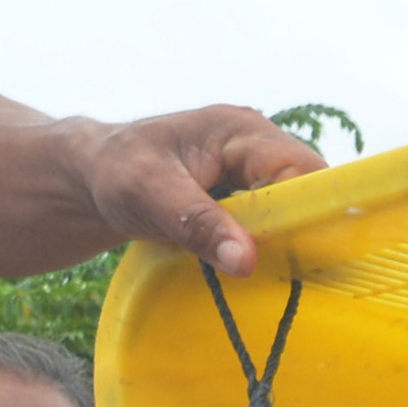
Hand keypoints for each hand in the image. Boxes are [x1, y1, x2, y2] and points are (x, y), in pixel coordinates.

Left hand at [68, 106, 326, 278]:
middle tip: (289, 274)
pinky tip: (256, 267)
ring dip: (287, 242)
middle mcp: (258, 145)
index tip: (305, 257)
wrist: (96, 175)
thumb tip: (246, 261)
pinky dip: (271, 246)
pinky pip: (276, 221)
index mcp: (239, 131)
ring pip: (296, 209)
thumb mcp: (149, 195)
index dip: (311, 211)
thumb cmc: (117, 173)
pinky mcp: (249, 194)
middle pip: (308, 189)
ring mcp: (256, 170)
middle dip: (303, 231)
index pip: (301, 169)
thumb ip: (197, 225)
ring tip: (274, 275)